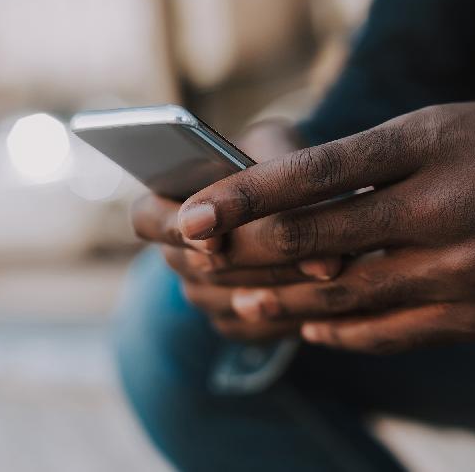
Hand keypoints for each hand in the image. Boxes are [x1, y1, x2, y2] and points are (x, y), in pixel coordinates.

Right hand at [131, 119, 338, 339]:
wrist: (300, 197)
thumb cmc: (277, 160)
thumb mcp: (276, 145)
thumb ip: (278, 170)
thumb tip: (295, 221)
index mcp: (168, 200)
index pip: (146, 219)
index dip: (174, 231)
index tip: (214, 240)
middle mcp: (176, 251)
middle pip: (197, 268)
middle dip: (254, 263)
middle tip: (306, 255)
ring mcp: (200, 289)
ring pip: (225, 302)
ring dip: (277, 289)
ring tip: (328, 273)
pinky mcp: (229, 319)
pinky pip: (249, 329)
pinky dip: (286, 317)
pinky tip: (327, 298)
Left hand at [177, 102, 474, 352]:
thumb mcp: (448, 126)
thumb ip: (373, 163)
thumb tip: (293, 201)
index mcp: (430, 145)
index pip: (316, 171)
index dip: (244, 194)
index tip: (190, 210)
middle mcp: (442, 211)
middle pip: (317, 237)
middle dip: (244, 248)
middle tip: (194, 253)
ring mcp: (460, 273)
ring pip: (344, 295)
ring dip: (281, 298)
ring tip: (237, 297)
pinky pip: (389, 333)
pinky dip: (339, 330)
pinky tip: (307, 325)